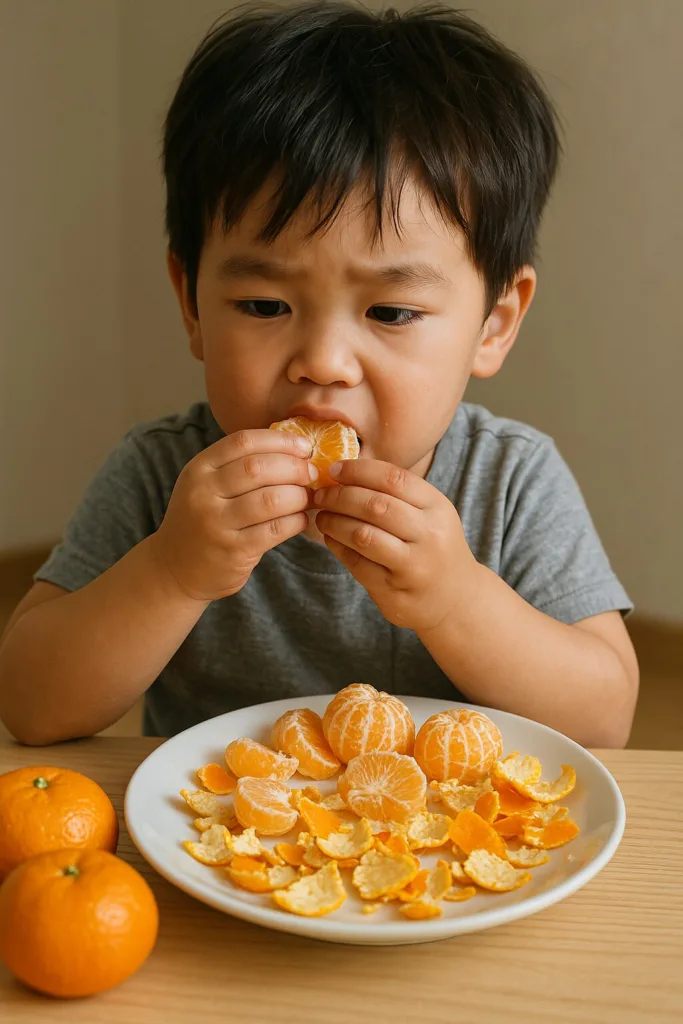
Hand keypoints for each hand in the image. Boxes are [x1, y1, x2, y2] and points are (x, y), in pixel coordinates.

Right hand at [151, 429, 316, 600]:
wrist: (175, 568)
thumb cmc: (201, 520)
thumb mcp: (206, 485)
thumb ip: (238, 466)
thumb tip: (295, 449)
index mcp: (199, 469)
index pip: (243, 442)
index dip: (280, 440)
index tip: (305, 447)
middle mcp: (204, 493)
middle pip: (258, 468)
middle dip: (294, 468)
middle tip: (312, 474)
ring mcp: (217, 523)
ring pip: (271, 499)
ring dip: (299, 496)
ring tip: (308, 497)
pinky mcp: (233, 550)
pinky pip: (276, 529)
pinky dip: (296, 521)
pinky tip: (301, 519)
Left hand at [313, 459, 477, 631]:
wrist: (457, 599)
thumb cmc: (435, 548)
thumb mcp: (431, 515)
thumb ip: (398, 495)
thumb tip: (346, 473)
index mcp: (438, 508)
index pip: (393, 478)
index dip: (358, 471)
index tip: (334, 469)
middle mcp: (429, 535)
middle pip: (375, 505)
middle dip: (339, 496)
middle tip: (321, 495)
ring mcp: (413, 565)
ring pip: (363, 535)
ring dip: (334, 522)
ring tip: (322, 516)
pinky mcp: (394, 590)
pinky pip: (357, 563)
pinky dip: (337, 546)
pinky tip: (331, 538)